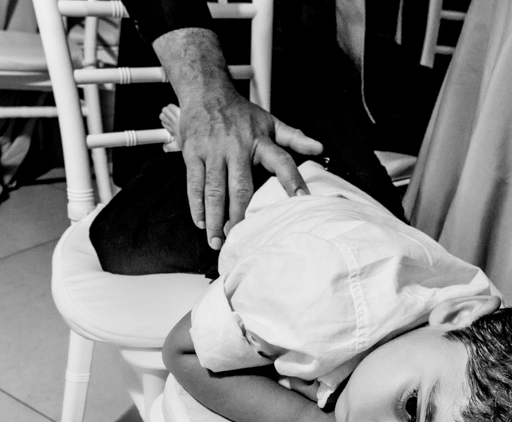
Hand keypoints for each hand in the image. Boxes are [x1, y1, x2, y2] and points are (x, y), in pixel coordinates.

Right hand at [150, 28, 322, 248]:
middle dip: (239, 215)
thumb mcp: (269, 121)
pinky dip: (196, 205)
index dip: (292, 180)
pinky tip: (201, 222)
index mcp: (260, 140)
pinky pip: (194, 184)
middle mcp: (236, 147)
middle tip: (239, 237)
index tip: (302, 200)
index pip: (281, 161)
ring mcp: (212, 151)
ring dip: (215, 218)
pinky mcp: (192, 153)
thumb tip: (319, 148)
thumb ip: (294, 137)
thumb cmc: (240, 112)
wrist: (205, 91)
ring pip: (214, 190)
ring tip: (217, 240)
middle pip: (240, 187)